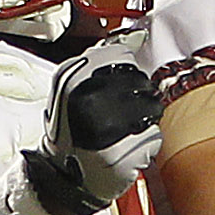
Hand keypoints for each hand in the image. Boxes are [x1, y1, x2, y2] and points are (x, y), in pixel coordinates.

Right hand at [26, 41, 163, 214]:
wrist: (62, 178)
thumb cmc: (68, 134)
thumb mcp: (70, 88)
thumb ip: (99, 61)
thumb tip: (136, 37)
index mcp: (73, 79)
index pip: (121, 56)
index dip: (128, 70)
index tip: (126, 81)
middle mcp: (90, 101)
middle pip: (140, 81)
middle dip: (141, 93)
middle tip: (126, 110)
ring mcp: (106, 129)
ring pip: (151, 108)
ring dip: (146, 118)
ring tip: (126, 129)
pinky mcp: (123, 154)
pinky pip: (153, 136)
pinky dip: (147, 143)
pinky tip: (127, 147)